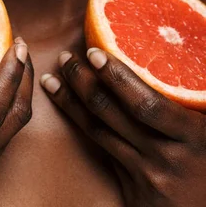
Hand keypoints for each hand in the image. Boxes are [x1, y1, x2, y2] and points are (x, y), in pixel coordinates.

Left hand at [40, 48, 205, 205]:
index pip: (146, 104)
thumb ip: (189, 98)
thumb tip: (174, 55)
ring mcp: (148, 178)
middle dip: (82, 81)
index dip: (118, 77)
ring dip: (71, 103)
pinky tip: (70, 110)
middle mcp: (166, 158)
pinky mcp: (135, 194)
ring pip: (99, 132)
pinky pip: (105, 153)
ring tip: (53, 79)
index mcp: (193, 137)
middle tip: (66, 57)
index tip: (93, 52)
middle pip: (111, 114)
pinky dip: (84, 128)